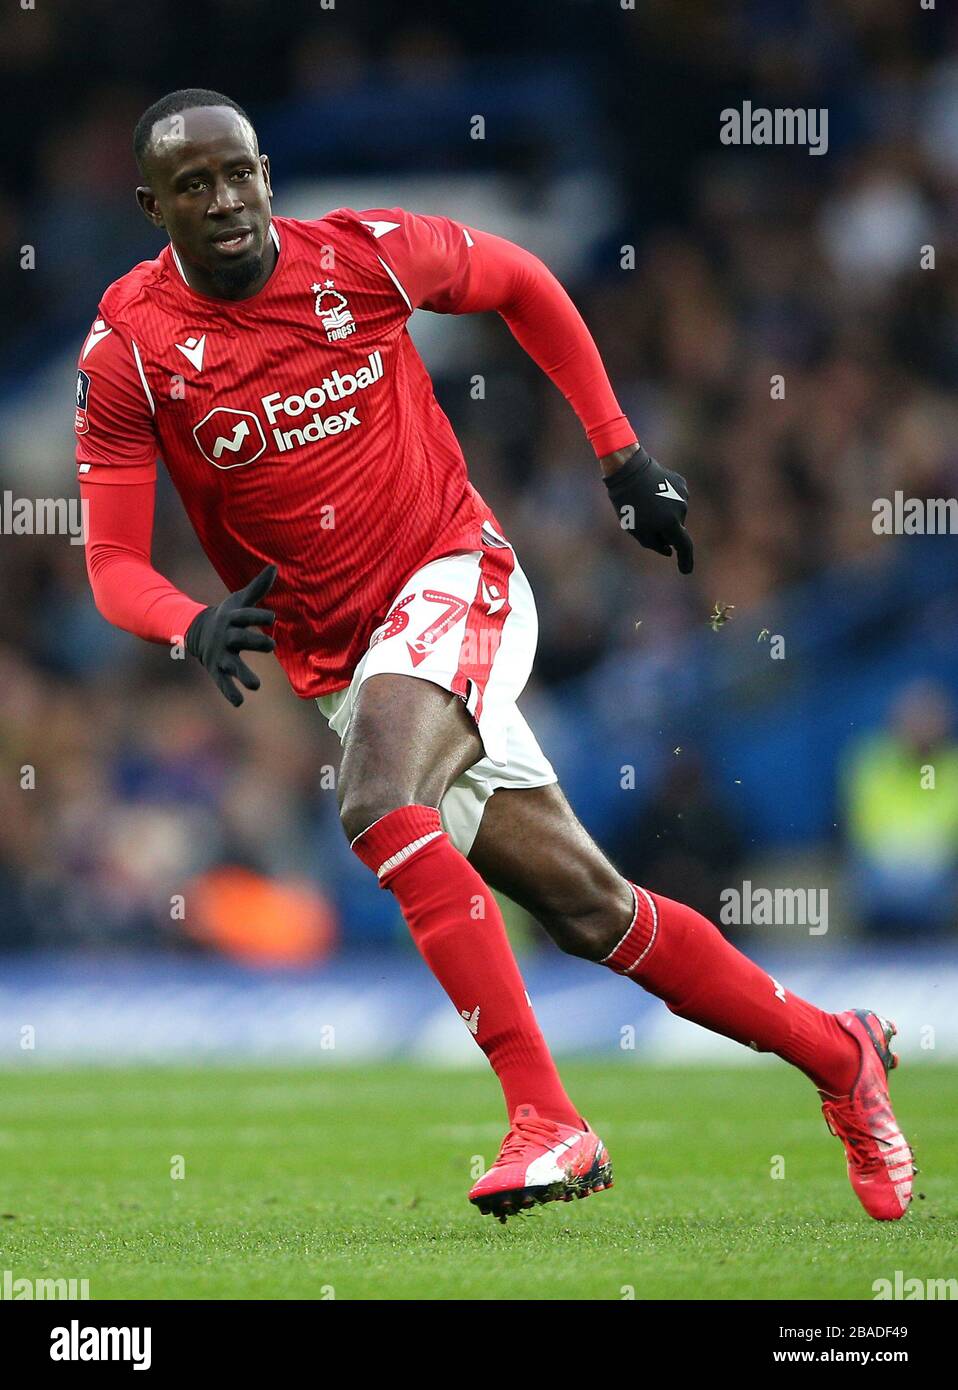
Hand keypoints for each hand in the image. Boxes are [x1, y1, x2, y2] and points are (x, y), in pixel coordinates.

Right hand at [185, 564, 277, 705]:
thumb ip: (258, 587)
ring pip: (232, 664)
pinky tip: (239, 702)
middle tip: (270, 645)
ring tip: (255, 685)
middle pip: (241, 639)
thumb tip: (275, 566)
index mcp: (233, 619)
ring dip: (243, 674)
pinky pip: (222, 682)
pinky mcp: (216, 669)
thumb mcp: (239, 600)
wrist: (196, 630)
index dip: (258, 616)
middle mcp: (226, 637)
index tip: (273, 617)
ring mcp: (220, 654)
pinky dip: (229, 692)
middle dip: (255, 642)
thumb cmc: (227, 615)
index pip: (246, 616)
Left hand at [603, 445, 693, 573]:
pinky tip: (652, 491)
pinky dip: (665, 500)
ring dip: (664, 513)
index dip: (686, 560)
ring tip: (645, 501)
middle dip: (664, 530)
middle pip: (675, 529)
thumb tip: (669, 550)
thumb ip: (653, 543)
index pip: (683, 546)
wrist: (629, 468)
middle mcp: (681, 509)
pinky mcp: (680, 483)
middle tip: (643, 519)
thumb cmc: (628, 502)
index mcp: (670, 523)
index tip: (685, 571)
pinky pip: (674, 498)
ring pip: (675, 513)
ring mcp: (682, 494)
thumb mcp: (635, 528)